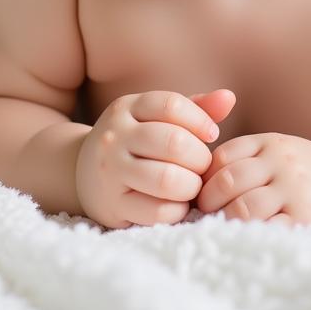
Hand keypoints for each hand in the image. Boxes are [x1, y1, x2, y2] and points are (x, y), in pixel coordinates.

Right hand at [75, 88, 235, 228]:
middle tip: (203, 166)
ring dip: (191, 186)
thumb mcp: (157, 117)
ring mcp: (110, 171)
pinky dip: (177, 211)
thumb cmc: (135, 140)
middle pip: (173, 143)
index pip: (172, 105)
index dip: (201, 121)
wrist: (82, 171)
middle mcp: (115, 136)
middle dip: (200, 158)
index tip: (212, 134)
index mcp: (127, 107)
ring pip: (166, 179)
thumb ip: (195, 107)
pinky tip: (178, 205)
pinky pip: (156, 212)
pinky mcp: (112, 205)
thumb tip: (229, 97)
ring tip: (193, 185)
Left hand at [195, 132, 310, 225]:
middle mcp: (280, 161)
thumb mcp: (279, 148)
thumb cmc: (306, 167)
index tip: (199, 190)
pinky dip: (248, 234)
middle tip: (202, 213)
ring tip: (218, 227)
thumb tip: (201, 178)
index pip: (223, 155)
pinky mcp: (304, 217)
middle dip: (208, 200)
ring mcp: (293, 189)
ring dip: (223, 220)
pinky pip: (267, 228)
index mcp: (269, 142)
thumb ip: (248, 156)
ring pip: (243, 207)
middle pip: (228, 180)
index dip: (205, 175)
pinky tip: (242, 236)